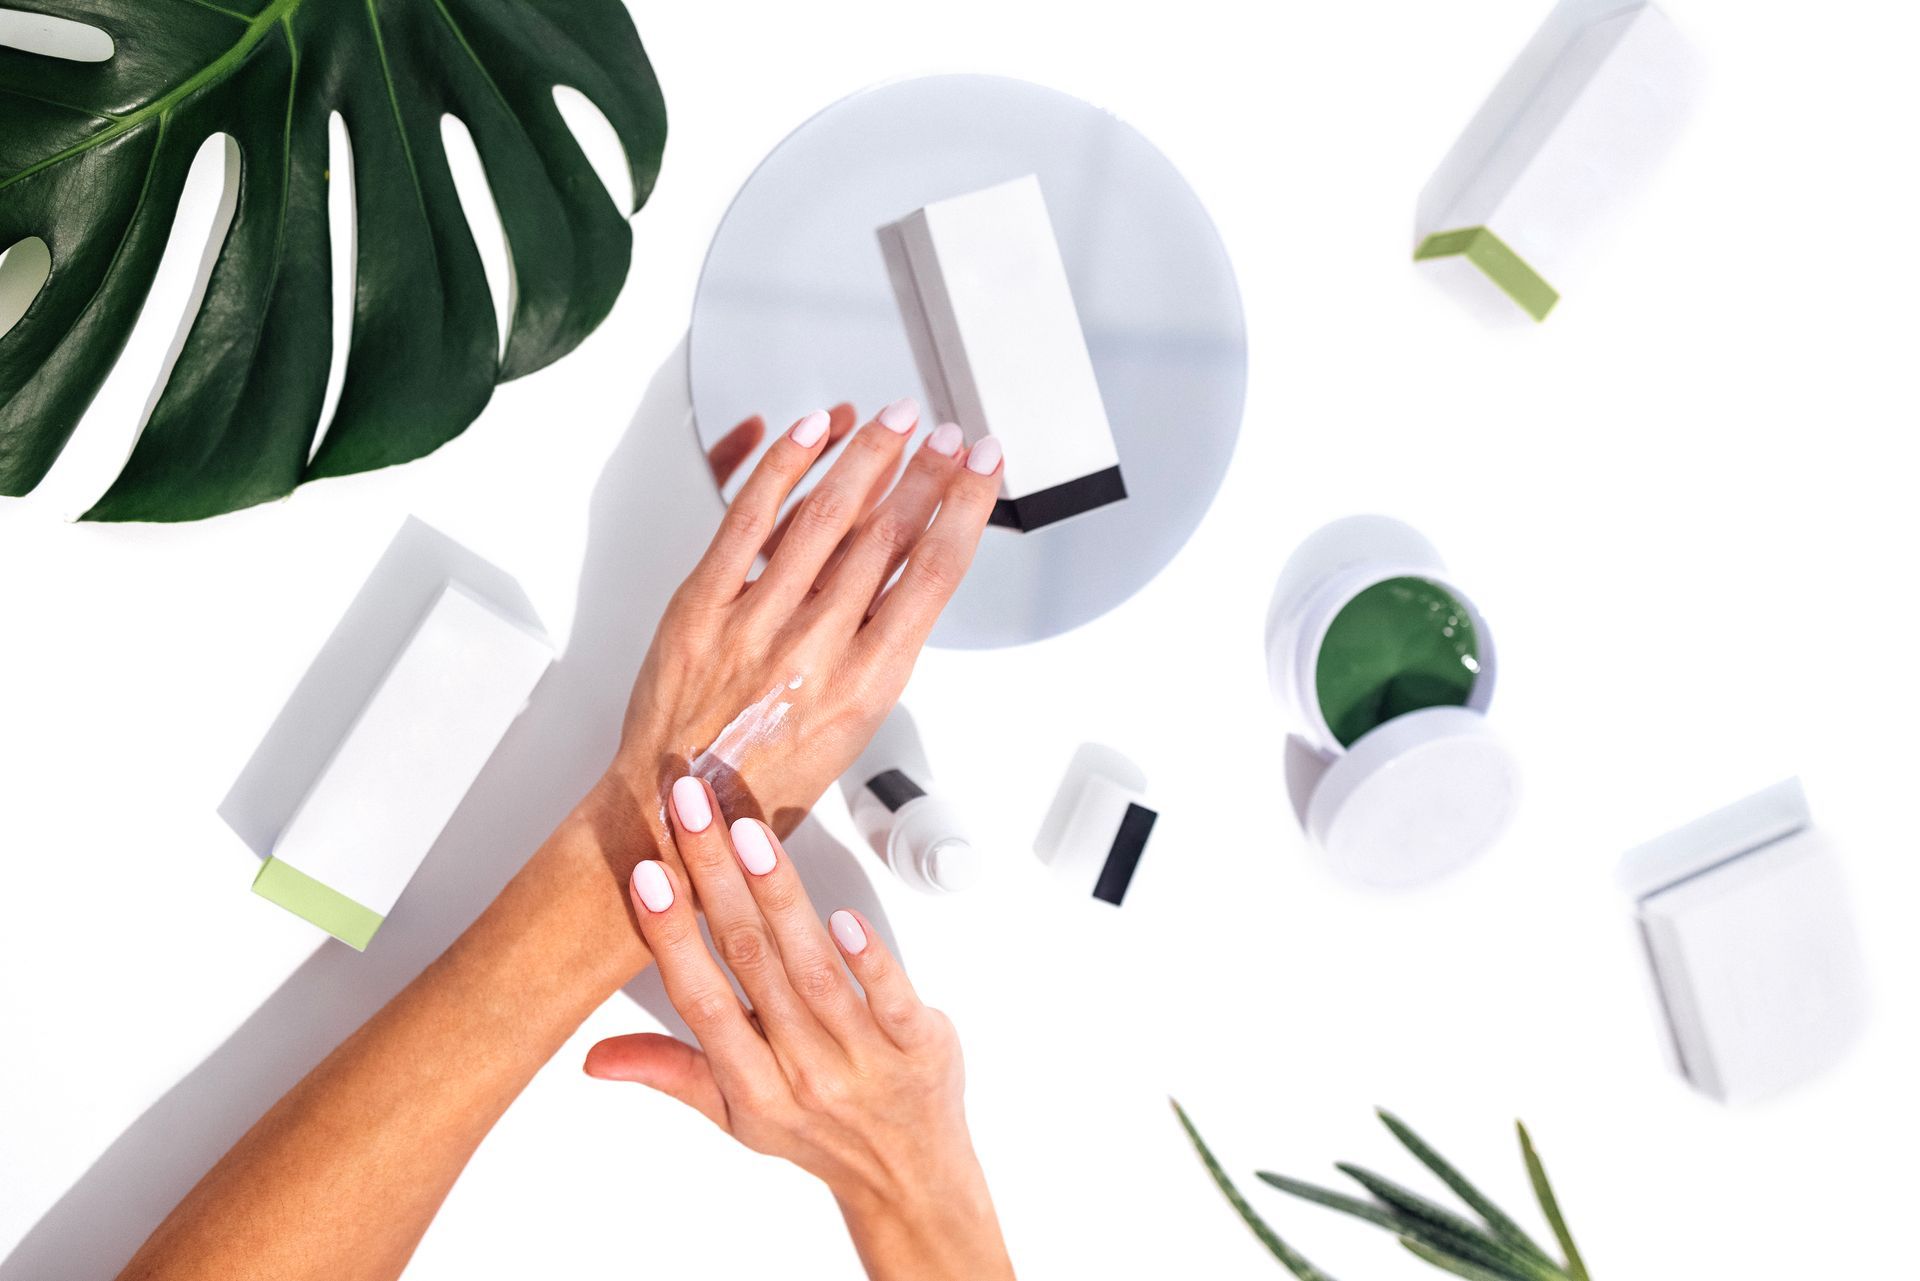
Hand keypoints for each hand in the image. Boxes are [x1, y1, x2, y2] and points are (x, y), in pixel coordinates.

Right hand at [585, 780, 1013, 1280]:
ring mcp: (864, 1057)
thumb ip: (671, 1072)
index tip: (647, 875)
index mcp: (751, 1086)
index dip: (671, 936)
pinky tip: (843, 916)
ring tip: (747, 833)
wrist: (911, 1178)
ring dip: (778, 895)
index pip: (700, 1000)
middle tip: (692, 808)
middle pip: (750, 962)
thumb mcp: (737, 1114)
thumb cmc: (820, 1134)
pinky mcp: (921, 1044)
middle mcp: (803, 1071)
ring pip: (812, 967)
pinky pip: (892, 998)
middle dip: (715, 877)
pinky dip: (868, 959)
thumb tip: (595, 1058)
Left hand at [591, 397, 1001, 850]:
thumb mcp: (855, 724)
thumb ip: (883, 646)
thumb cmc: (768, 777)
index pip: (933, 575)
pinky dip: (783, 467)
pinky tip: (812, 434)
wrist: (682, 809)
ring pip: (825, 517)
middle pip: (887, 535)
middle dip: (927, 471)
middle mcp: (815, 651)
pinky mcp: (701, 606)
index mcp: (866, 685)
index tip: (985, 470)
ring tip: (896, 421)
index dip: (967, 508)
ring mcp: (755, 625)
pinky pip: (747, 519)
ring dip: (869, 458)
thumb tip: (908, 572)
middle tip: (950, 435)